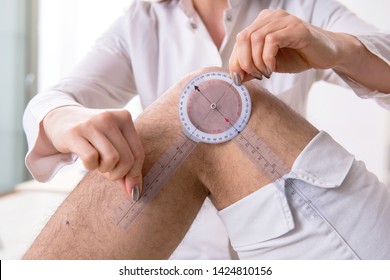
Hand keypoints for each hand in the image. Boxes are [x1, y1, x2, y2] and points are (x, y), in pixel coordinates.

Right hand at [43, 106, 144, 199]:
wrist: (62, 120)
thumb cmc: (94, 138)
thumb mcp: (114, 146)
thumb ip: (127, 168)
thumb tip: (134, 192)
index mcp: (124, 117)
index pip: (139, 153)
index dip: (135, 174)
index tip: (131, 188)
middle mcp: (110, 118)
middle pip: (127, 159)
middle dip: (118, 173)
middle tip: (107, 171)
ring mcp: (92, 123)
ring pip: (112, 159)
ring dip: (104, 170)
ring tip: (97, 163)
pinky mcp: (74, 133)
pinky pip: (91, 158)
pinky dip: (90, 166)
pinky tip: (87, 160)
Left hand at [229, 9, 347, 82]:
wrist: (326, 54)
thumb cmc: (298, 56)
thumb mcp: (270, 64)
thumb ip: (253, 67)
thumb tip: (236, 78)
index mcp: (261, 23)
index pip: (239, 40)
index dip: (235, 61)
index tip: (239, 79)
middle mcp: (270, 17)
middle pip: (243, 37)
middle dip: (243, 62)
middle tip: (254, 76)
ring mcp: (283, 20)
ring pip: (255, 39)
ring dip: (256, 62)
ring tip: (265, 74)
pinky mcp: (295, 28)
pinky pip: (271, 40)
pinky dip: (267, 58)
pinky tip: (272, 69)